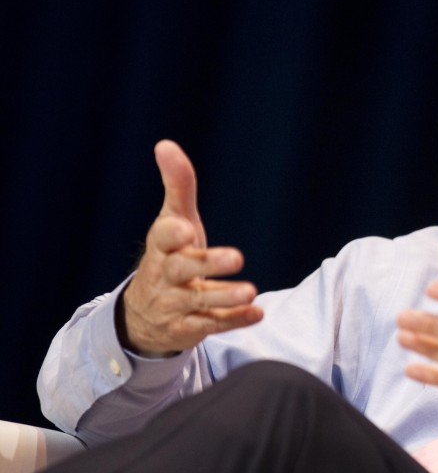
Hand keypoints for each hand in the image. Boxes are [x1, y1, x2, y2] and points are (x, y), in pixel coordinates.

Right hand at [121, 140, 262, 355]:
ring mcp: (176, 305)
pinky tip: (257, 313)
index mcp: (161, 247)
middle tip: (237, 257)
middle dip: (207, 263)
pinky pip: (213, 325)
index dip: (172, 234)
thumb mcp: (173, 221)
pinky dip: (235, 320)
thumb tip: (166, 144)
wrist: (144, 314)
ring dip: (225, 296)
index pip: (162, 238)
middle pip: (183, 269)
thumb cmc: (169, 255)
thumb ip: (177, 186)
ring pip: (200, 301)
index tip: (186, 230)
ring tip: (251, 291)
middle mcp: (165, 276)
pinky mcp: (190, 327)